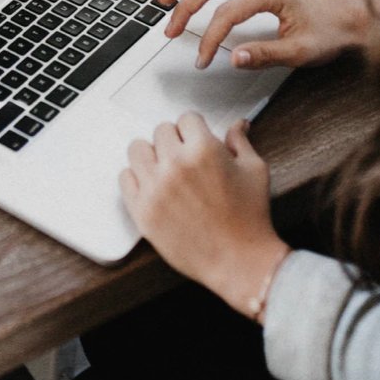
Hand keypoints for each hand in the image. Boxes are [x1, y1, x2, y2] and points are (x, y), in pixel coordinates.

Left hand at [119, 114, 288, 317]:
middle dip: (175, 141)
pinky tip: (153, 186)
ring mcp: (155, 188)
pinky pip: (125, 178)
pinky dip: (137, 178)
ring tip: (165, 169)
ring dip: (152, 155)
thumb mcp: (254, 171)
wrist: (239, 261)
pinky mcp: (142, 210)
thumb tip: (238, 124)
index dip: (195, 129)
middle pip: (161, 131)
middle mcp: (175, 165)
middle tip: (185, 158)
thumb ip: (240, 142)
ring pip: (137, 149)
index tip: (197, 140)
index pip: (186, 118)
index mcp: (204, 150)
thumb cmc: (250, 218)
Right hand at [159, 0, 369, 70]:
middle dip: (185, 7)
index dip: (209, 38)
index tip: (202, 59)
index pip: (227, 12)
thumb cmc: (331, 33)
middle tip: (170, 30)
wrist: (352, 18)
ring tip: (164, 0)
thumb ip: (264, 55)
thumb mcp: (300, 52)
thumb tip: (233, 58)